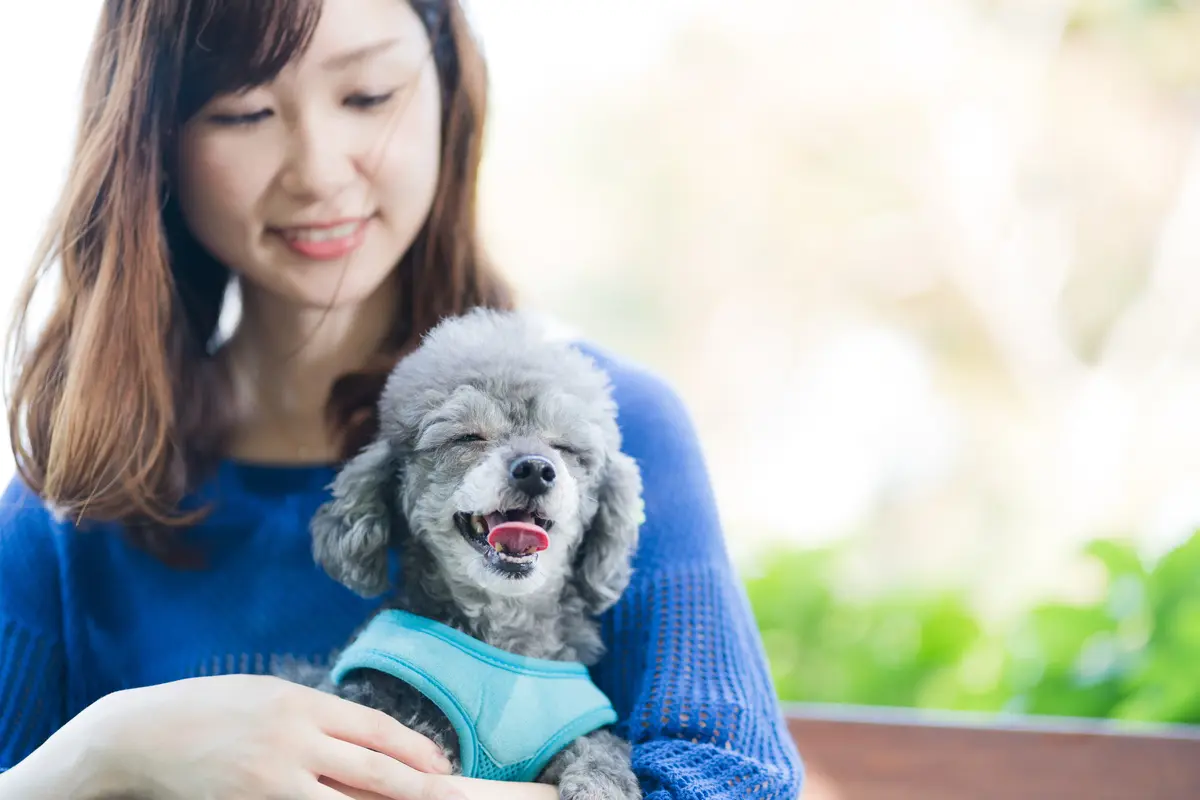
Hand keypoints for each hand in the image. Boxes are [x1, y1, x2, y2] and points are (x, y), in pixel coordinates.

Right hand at [33, 674, 464, 799]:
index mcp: (301, 705)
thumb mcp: (269, 695)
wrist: (141, 738)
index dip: (416, 748)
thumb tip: (369, 741)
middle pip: (372, 770)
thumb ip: (317, 716)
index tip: (441, 764)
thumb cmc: (209, 709)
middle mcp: (292, 743)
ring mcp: (270, 783)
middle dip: (419, 787)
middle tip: (451, 796)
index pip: (376, 729)